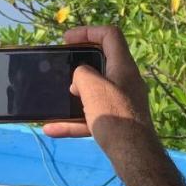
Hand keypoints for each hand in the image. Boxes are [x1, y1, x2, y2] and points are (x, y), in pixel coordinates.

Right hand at [42, 26, 153, 152]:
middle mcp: (126, 81)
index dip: (87, 31)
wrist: (133, 154)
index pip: (110, 35)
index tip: (67, 40)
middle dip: (79, 65)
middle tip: (62, 70)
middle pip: (102, 63)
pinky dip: (73, 122)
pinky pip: (92, 117)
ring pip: (95, 92)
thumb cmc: (114, 115)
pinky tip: (52, 128)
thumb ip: (81, 73)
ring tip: (57, 99)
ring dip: (74, 95)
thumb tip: (80, 78)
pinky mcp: (118, 122)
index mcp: (123, 66)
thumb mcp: (91, 86)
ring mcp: (123, 102)